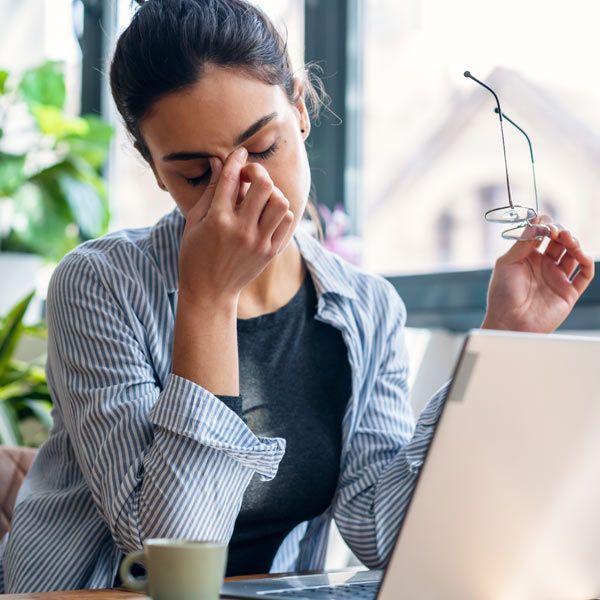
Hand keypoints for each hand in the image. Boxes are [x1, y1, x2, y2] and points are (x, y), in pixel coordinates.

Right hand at [178, 147, 293, 306]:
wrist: (210, 291)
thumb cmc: (195, 254)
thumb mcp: (194, 222)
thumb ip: (209, 191)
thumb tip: (218, 161)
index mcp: (217, 220)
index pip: (232, 178)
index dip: (237, 159)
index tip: (240, 152)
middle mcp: (241, 230)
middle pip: (263, 185)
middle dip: (257, 172)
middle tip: (250, 176)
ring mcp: (259, 242)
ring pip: (280, 202)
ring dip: (271, 192)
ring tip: (260, 196)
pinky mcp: (270, 252)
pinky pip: (286, 221)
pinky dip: (279, 210)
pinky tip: (267, 212)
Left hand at [482, 218, 594, 332]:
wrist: (508, 322)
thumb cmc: (502, 295)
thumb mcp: (507, 263)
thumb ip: (523, 243)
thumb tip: (536, 221)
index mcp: (527, 258)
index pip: (542, 235)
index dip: (544, 226)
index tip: (543, 221)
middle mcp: (543, 266)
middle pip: (560, 242)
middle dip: (560, 232)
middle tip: (556, 231)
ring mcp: (557, 278)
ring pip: (574, 254)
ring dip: (574, 243)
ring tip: (567, 238)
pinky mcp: (568, 292)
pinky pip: (584, 274)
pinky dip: (587, 262)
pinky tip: (580, 254)